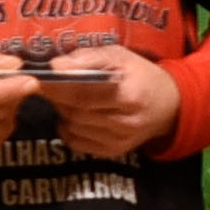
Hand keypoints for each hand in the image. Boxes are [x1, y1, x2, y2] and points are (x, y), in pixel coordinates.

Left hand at [37, 41, 182, 157]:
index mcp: (130, 95)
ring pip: (74, 127)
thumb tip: (56, 66)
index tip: (42, 78)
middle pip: (76, 112)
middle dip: (58, 98)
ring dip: (64, 111)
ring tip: (68, 98)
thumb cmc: (140, 75)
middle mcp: (126, 123)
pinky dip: (69, 128)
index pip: (84, 95)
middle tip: (50, 85)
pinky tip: (75, 115)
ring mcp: (119, 141)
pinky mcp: (112, 152)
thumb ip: (89, 58)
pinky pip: (77, 142)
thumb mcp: (120, 57)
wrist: (167, 106)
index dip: (59, 87)